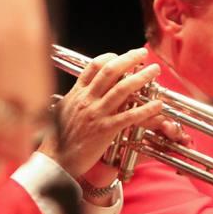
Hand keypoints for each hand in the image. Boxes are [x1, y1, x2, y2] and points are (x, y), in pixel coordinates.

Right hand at [38, 49, 177, 187]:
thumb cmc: (60, 137)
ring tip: (154, 71)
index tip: (121, 55)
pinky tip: (157, 104)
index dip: (110, 57)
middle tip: (143, 54)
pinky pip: (129, 116)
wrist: (55, 160)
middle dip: (129, 59)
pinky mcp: (105, 130)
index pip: (93, 66)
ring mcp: (96, 114)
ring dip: (142, 77)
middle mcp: (87, 99)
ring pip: (123, 89)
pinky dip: (145, 109)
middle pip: (111, 71)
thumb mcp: (66, 110)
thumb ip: (78, 97)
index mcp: (77, 93)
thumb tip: (89, 87)